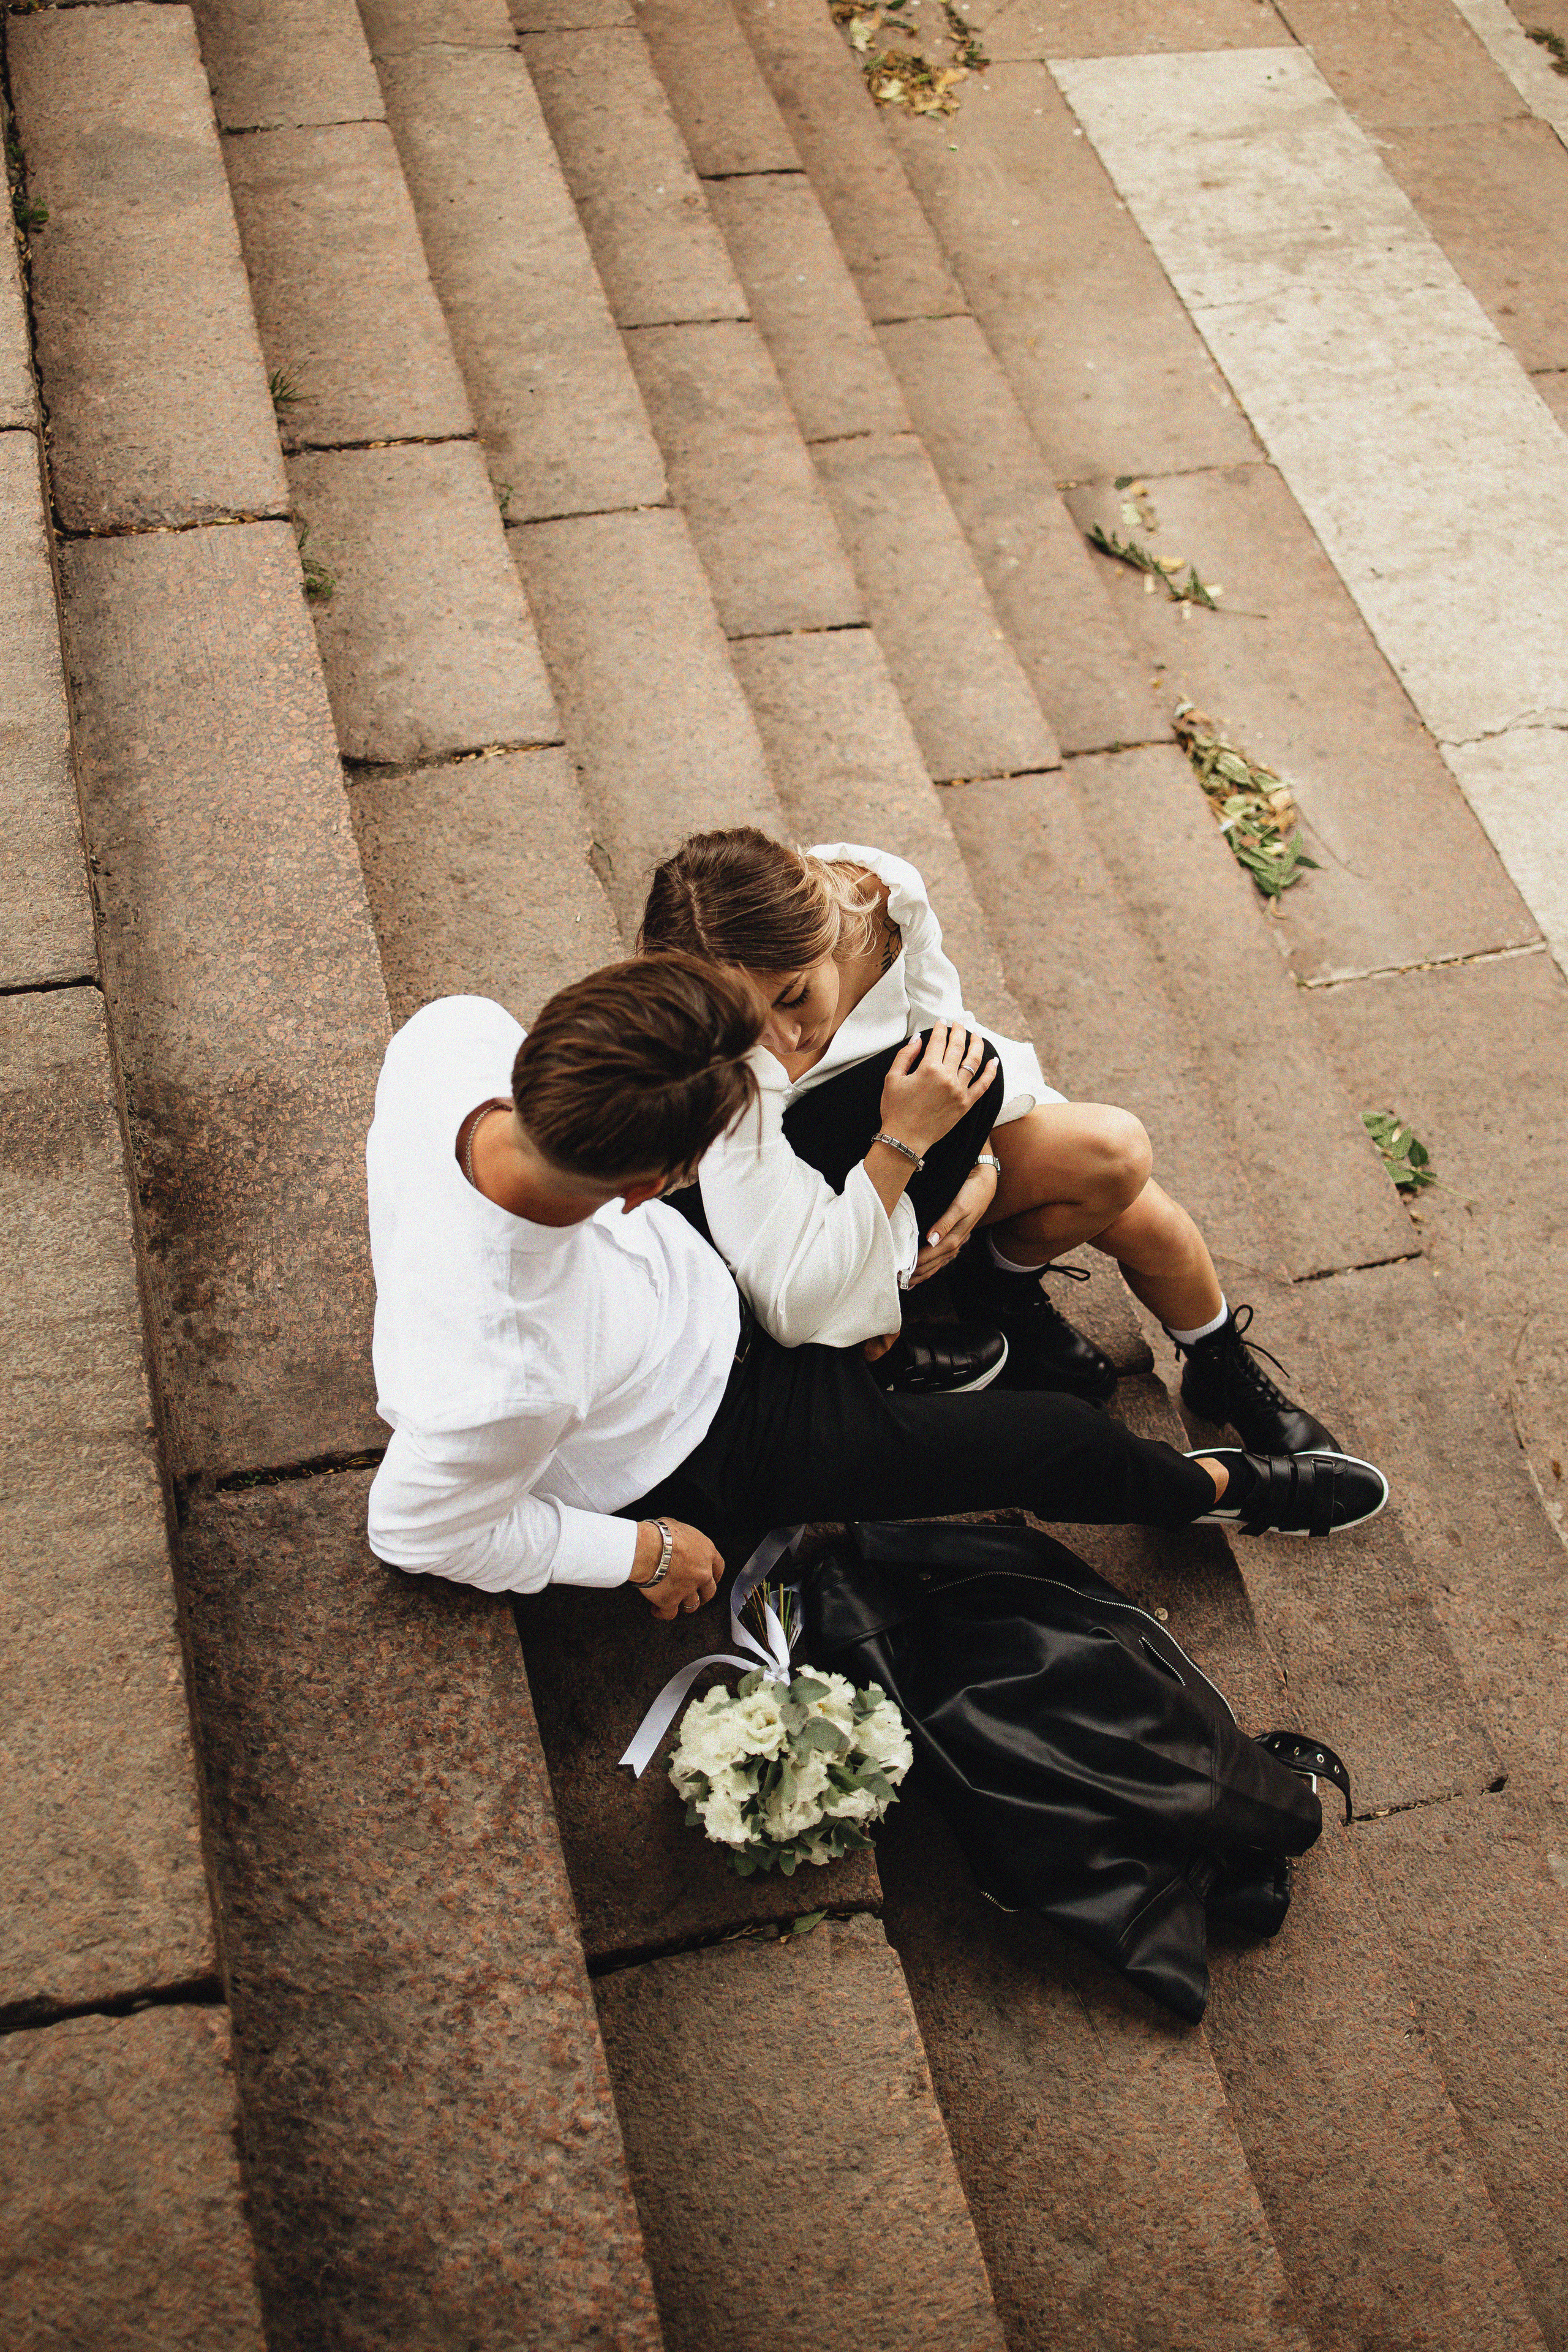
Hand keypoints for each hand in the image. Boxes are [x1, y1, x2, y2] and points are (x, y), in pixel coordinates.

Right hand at [630, 1518, 723, 1620]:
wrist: (647, 1548)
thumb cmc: (660, 1535)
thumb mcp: (677, 1527)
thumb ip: (683, 1538)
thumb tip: (675, 1538)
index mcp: (706, 1552)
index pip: (719, 1567)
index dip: (714, 1575)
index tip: (711, 1579)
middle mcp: (701, 1573)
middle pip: (709, 1591)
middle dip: (702, 1595)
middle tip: (695, 1595)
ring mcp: (688, 1589)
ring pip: (692, 1605)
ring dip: (684, 1605)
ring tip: (676, 1602)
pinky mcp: (671, 1601)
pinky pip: (670, 1613)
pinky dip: (663, 1613)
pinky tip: (657, 1610)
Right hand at [877, 1025, 998, 1158]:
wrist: (905, 1139)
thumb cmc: (895, 1109)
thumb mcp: (892, 1078)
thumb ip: (906, 1055)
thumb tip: (918, 1038)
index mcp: (928, 1069)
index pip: (938, 1041)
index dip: (940, 1029)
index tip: (941, 1022)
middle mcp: (947, 1077)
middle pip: (957, 1046)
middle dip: (959, 1031)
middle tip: (958, 1024)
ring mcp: (959, 1090)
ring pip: (973, 1061)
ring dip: (977, 1045)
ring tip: (976, 1036)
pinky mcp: (966, 1104)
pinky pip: (983, 1085)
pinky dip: (990, 1072)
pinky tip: (993, 1061)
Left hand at [909, 1160, 997, 1284]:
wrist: (986, 1183)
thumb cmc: (972, 1192)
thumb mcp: (959, 1206)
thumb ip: (944, 1223)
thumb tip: (931, 1240)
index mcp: (954, 1237)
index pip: (929, 1257)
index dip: (914, 1266)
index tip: (900, 1272)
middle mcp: (955, 1243)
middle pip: (932, 1265)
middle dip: (916, 1275)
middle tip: (899, 1282)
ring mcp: (956, 1241)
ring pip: (937, 1264)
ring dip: (923, 1274)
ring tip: (909, 1283)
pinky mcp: (955, 1237)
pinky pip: (942, 1257)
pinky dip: (932, 1266)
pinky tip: (926, 1270)